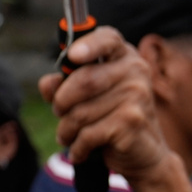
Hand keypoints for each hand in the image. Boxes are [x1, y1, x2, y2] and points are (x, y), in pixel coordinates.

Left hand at [38, 26, 170, 182]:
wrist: (143, 151)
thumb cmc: (108, 117)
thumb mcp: (83, 98)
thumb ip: (62, 86)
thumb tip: (47, 83)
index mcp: (122, 56)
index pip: (107, 39)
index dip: (89, 45)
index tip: (73, 55)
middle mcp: (135, 70)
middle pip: (84, 81)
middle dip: (61, 102)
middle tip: (59, 113)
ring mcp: (137, 95)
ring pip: (80, 112)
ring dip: (66, 130)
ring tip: (70, 136)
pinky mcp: (132, 121)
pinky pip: (88, 134)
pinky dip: (77, 147)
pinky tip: (80, 150)